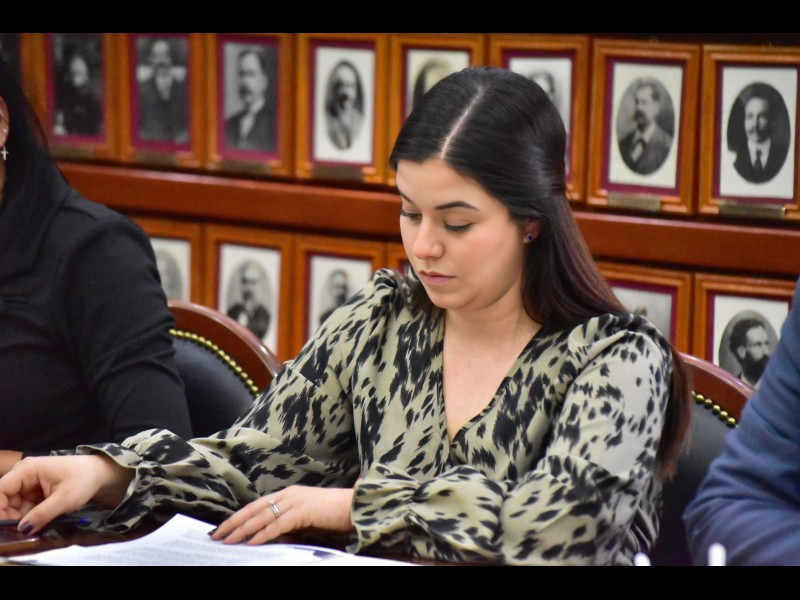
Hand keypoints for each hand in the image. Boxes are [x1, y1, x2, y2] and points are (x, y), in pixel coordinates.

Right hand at [0, 455, 132, 534]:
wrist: (100, 473)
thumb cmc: (84, 480)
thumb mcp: (64, 499)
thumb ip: (42, 514)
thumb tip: (22, 529)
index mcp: (27, 470)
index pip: (1, 490)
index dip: (0, 509)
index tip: (6, 527)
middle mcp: (24, 474)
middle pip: (6, 499)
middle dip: (11, 516)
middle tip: (23, 531)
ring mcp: (29, 482)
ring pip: (15, 505)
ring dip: (22, 517)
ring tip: (36, 526)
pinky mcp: (35, 490)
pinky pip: (25, 506)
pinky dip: (30, 515)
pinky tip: (39, 521)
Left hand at [210, 485, 354, 545]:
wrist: (356, 508)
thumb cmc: (335, 516)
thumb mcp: (306, 522)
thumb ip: (289, 527)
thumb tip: (270, 539)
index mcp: (290, 495)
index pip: (257, 506)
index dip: (239, 517)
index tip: (223, 528)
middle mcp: (289, 494)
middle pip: (254, 509)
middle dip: (234, 522)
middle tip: (216, 535)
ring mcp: (296, 501)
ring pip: (263, 516)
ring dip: (243, 529)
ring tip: (228, 540)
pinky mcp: (303, 511)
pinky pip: (278, 524)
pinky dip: (263, 533)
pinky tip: (251, 542)